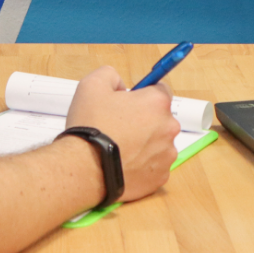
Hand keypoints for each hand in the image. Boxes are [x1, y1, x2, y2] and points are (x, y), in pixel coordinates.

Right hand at [65, 65, 179, 201]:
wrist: (85, 169)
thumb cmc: (91, 126)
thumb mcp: (92, 85)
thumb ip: (110, 75)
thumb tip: (121, 86)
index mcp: (157, 103)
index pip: (161, 90)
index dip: (143, 94)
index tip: (129, 102)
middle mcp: (168, 128)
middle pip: (160, 118)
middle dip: (144, 119)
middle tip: (119, 125)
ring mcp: (166, 155)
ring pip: (158, 143)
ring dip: (145, 142)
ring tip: (120, 147)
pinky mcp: (160, 178)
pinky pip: (154, 165)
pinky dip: (142, 164)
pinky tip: (123, 163)